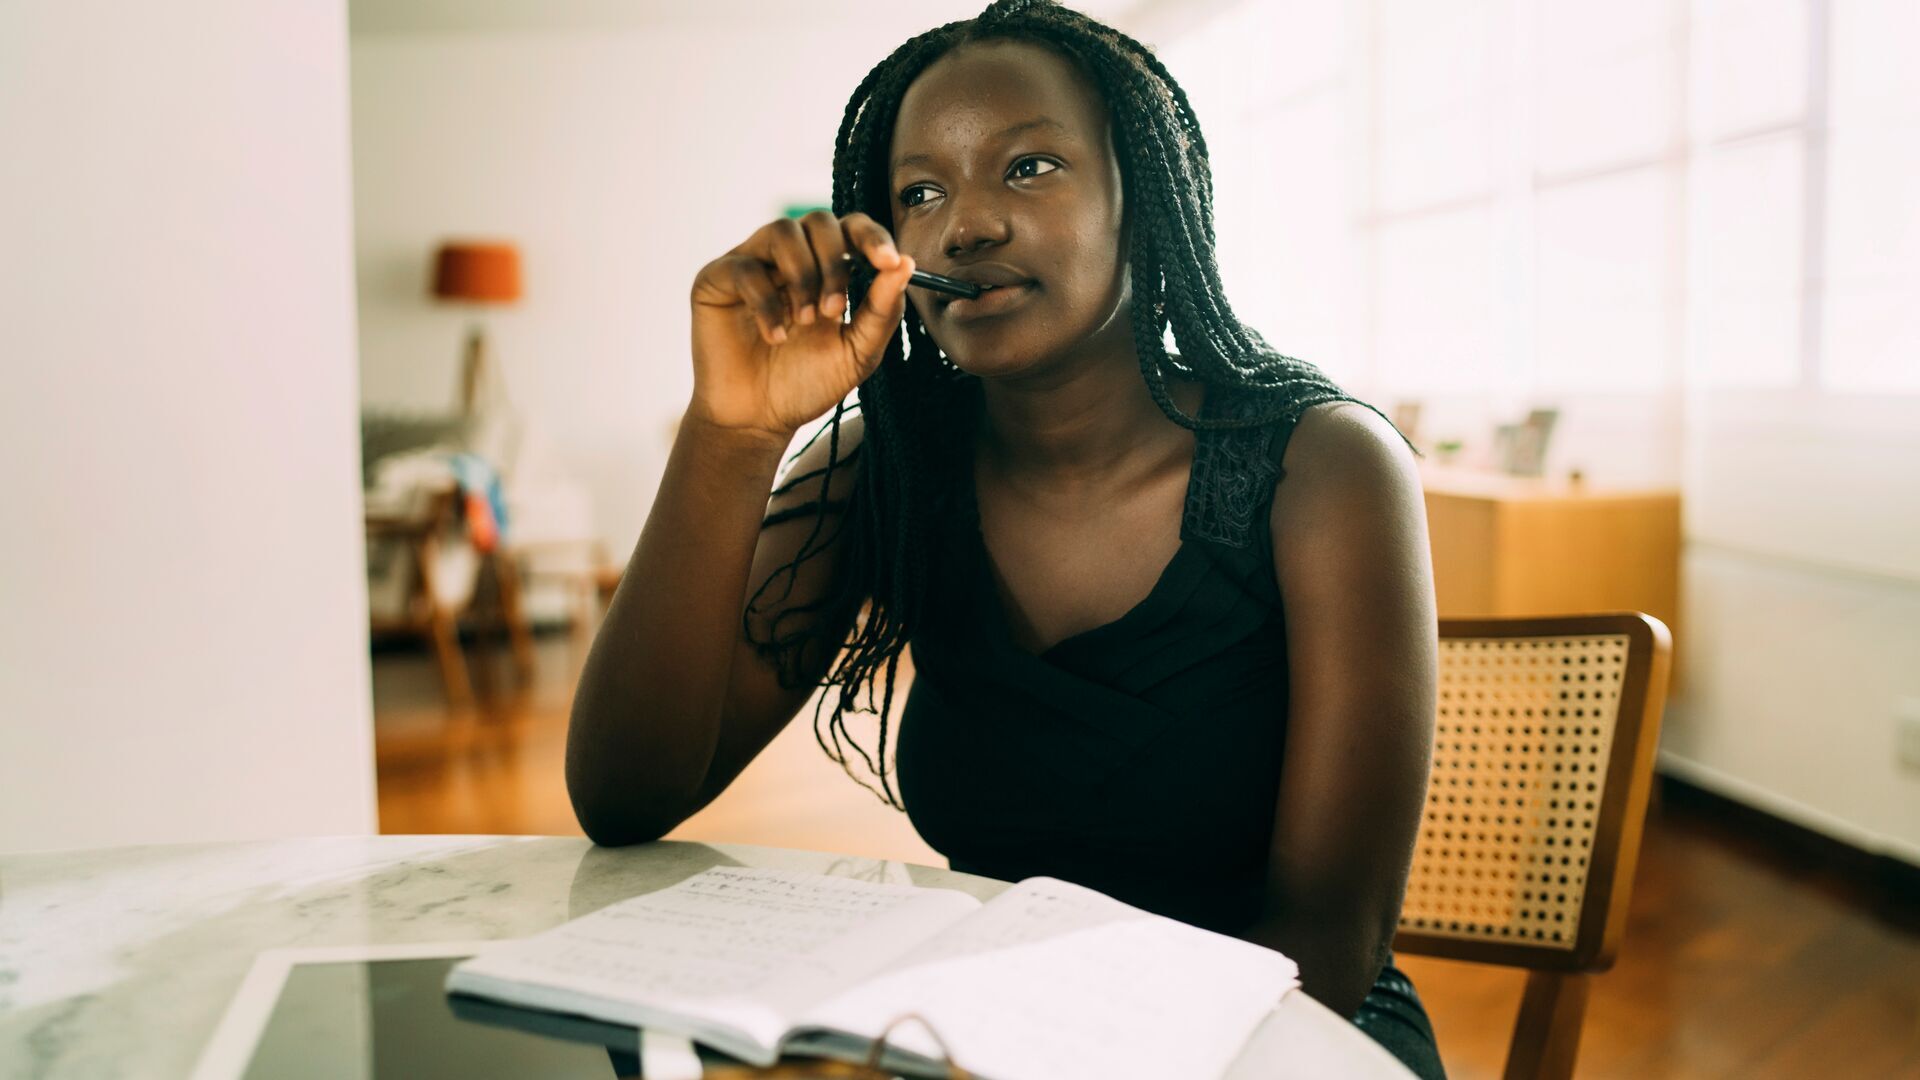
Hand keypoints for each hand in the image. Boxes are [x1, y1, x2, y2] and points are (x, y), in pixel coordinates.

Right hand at [689, 211, 914, 443]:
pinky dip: (767, 303)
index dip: (872, 237)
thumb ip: (883, 310)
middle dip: (834, 263)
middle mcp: (789, 257)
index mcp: (826, 267)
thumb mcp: (858, 351)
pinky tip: (776, 337)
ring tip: (805, 321)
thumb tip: (905, 265)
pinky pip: (746, 268)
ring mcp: (752, 263)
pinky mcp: (717, 278)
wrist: (760, 419)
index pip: (852, 228)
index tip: (890, 262)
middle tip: (835, 310)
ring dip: (802, 276)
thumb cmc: (807, 383)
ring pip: (781, 231)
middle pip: (818, 221)